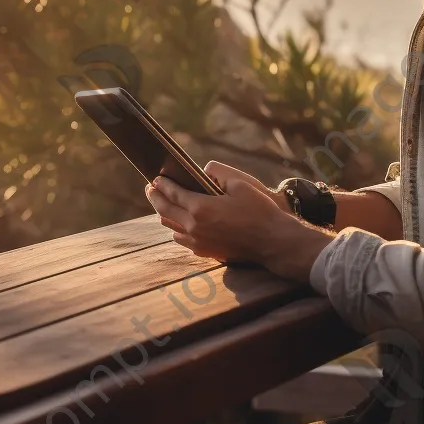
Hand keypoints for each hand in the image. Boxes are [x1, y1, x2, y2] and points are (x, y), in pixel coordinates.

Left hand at [145, 160, 333, 281]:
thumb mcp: (240, 184)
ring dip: (164, 213)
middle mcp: (194, 227)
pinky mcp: (205, 252)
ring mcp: (198, 242)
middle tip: (150, 188)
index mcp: (201, 208)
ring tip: (162, 203)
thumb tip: (204, 171)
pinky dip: (176, 228)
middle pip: (165, 211)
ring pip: (171, 227)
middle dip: (156, 197)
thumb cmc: (259, 210)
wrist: (272, 241)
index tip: (156, 178)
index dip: (163, 184)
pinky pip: (182, 239)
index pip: (173, 193)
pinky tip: (179, 222)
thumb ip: (218, 174)